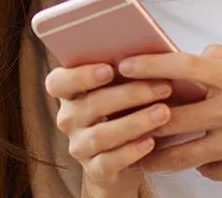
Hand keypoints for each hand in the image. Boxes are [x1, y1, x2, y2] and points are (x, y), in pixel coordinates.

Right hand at [44, 63, 173, 197]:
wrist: (124, 159)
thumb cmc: (124, 111)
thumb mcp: (120, 89)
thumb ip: (124, 72)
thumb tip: (151, 52)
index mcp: (69, 93)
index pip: (58, 82)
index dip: (80, 75)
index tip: (109, 69)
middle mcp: (68, 119)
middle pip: (90, 105)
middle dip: (129, 94)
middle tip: (163, 87)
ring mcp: (79, 146)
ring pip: (100, 135)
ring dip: (135, 122)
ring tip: (164, 113)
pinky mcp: (95, 170)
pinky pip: (109, 161)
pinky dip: (131, 151)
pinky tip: (151, 141)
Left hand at [117, 45, 221, 183]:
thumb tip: (189, 57)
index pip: (182, 68)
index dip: (148, 67)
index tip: (123, 67)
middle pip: (172, 117)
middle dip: (140, 116)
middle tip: (118, 115)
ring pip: (182, 154)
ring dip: (156, 153)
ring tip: (136, 150)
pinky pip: (208, 170)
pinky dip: (198, 164)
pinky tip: (194, 157)